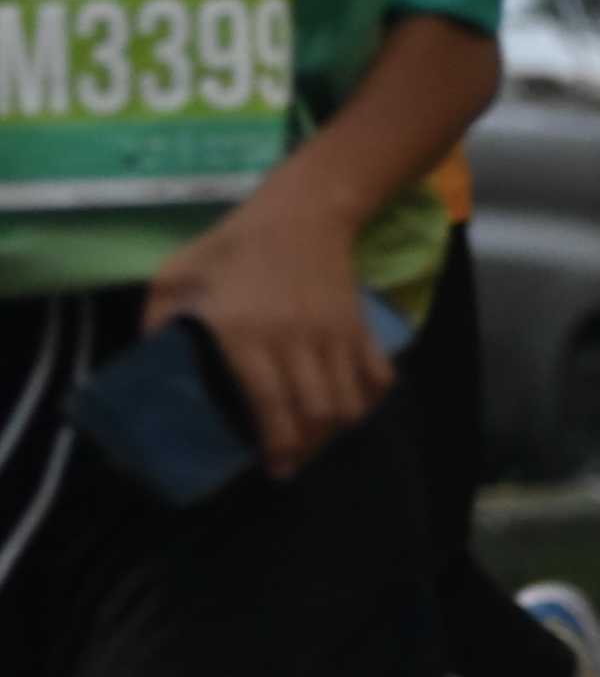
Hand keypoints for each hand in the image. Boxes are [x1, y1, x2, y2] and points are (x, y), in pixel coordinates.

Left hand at [144, 202, 392, 479]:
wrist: (302, 209)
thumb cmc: (235, 243)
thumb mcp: (179, 271)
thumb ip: (156, 318)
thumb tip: (146, 362)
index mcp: (246, 332)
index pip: (270, 403)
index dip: (276, 444)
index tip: (273, 468)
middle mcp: (294, 338)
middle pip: (316, 413)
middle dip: (306, 446)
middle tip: (290, 457)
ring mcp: (332, 332)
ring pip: (347, 402)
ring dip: (334, 427)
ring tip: (316, 432)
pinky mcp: (358, 324)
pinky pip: (378, 375)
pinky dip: (369, 397)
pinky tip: (352, 400)